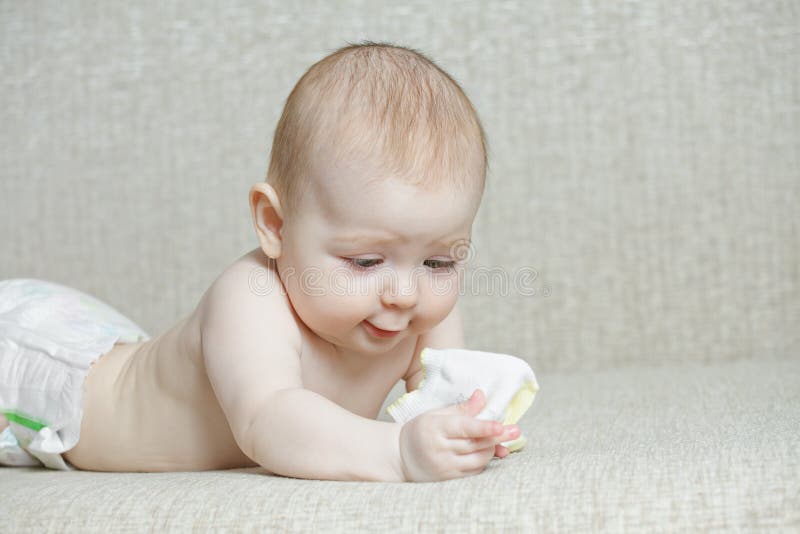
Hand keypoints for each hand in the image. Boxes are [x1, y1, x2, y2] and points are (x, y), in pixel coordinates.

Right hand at [397, 388, 520, 481]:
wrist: (400, 457)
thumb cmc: (420, 430)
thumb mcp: (436, 414)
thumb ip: (461, 408)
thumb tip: (482, 395)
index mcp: (435, 428)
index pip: (464, 428)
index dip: (484, 428)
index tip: (500, 426)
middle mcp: (440, 449)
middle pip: (475, 444)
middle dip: (497, 437)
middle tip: (515, 430)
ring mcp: (445, 466)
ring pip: (478, 459)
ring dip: (492, 448)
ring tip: (500, 439)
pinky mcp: (449, 479)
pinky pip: (474, 471)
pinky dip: (484, 460)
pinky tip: (489, 451)